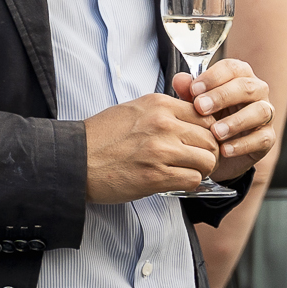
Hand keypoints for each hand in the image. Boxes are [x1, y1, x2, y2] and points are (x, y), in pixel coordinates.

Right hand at [83, 93, 221, 202]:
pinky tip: (176, 180)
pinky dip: (189, 183)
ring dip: (201, 169)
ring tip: (188, 171)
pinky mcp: (155, 176)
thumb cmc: (102, 136)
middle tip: (198, 160)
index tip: (199, 140)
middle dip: (208, 152)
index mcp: (158, 104)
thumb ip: (163, 110)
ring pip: (207, 160)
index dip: (206, 130)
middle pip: (210, 138)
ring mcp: (160, 150)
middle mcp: (163, 124)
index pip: (205, 114)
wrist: (76, 160)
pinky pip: (193, 180)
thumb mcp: (134, 110)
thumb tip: (190, 115)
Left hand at [175, 57, 276, 183]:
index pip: (232, 68)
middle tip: (201, 108)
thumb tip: (179, 79)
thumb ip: (187, 92)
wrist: (215, 153)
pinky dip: (243, 144)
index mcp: (239, 76)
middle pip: (247, 86)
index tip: (194, 89)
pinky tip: (224, 149)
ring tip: (215, 132)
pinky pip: (262, 138)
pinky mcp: (268, 137)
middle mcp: (257, 91)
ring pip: (260, 111)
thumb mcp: (194, 106)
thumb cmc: (207, 119)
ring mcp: (266, 114)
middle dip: (222, 96)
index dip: (213, 76)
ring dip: (236, 121)